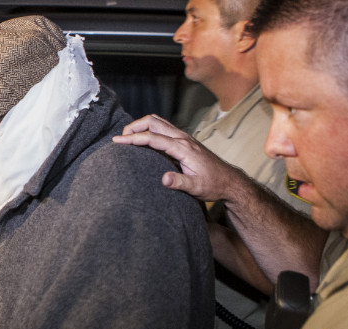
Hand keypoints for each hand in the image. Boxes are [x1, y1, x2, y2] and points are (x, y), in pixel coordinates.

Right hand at [112, 114, 245, 201]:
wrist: (229, 182)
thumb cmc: (213, 185)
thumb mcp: (197, 188)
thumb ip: (180, 183)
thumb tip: (164, 179)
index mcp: (183, 148)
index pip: (153, 138)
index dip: (133, 138)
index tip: (117, 141)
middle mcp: (182, 138)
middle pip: (153, 122)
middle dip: (134, 127)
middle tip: (120, 138)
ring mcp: (184, 137)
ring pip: (158, 121)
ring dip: (141, 125)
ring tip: (127, 137)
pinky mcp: (184, 140)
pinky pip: (163, 127)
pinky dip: (149, 128)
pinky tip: (142, 138)